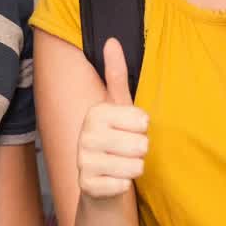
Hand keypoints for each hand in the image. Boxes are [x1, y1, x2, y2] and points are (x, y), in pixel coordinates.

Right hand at [77, 38, 149, 199]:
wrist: (99, 182)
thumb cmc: (114, 140)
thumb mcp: (118, 107)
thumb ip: (116, 75)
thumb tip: (111, 40)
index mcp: (95, 112)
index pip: (142, 121)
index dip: (142, 129)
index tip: (128, 131)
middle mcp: (85, 135)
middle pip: (141, 144)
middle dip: (139, 151)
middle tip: (125, 151)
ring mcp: (83, 161)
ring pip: (135, 166)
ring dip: (133, 169)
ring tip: (120, 165)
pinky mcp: (87, 185)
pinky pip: (124, 185)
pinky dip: (124, 185)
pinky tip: (113, 180)